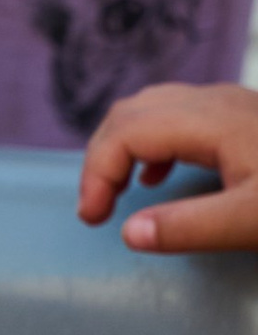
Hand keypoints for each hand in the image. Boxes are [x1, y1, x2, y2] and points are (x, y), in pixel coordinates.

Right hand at [78, 80, 257, 249]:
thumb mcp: (252, 221)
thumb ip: (190, 228)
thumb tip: (129, 233)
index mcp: (211, 120)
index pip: (127, 131)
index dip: (98, 172)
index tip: (93, 218)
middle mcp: (215, 101)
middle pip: (131, 114)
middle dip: (102, 159)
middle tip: (96, 207)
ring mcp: (229, 105)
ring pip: (152, 111)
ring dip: (123, 149)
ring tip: (116, 191)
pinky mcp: (241, 117)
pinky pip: (177, 118)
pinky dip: (151, 146)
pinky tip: (156, 175)